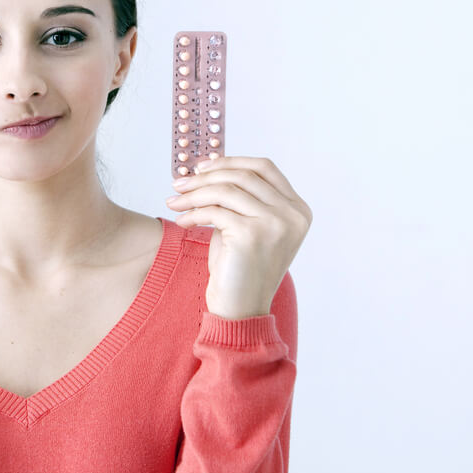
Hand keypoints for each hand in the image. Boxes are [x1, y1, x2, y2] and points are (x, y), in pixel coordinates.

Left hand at [165, 156, 311, 318]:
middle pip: (242, 176)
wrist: (240, 310)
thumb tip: (208, 166)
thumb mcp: (247, 226)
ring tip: (174, 202)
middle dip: (205, 177)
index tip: (202, 167)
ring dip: (193, 194)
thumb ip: (240, 198)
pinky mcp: (252, 234)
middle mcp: (292, 214)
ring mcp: (275, 223)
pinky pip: (214, 211)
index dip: (231, 161)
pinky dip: (193, 213)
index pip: (264, 168)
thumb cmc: (240, 268)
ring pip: (225, 190)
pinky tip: (182, 222)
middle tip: (178, 184)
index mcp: (297, 209)